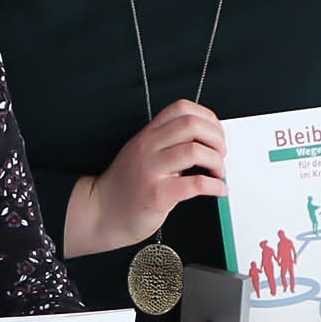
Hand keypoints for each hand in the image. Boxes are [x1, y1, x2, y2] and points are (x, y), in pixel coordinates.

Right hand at [64, 101, 225, 255]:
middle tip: (220, 154)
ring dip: (216, 162)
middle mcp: (148, 148)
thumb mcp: (141, 153)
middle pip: (191, 126)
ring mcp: (151, 170)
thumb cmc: (125, 187)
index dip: (206, 117)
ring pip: (195, 151)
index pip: (181, 108)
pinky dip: (215, 186)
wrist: (100, 212)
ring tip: (217, 173)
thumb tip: (205, 140)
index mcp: (148, 135)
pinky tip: (218, 190)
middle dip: (216, 138)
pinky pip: (195, 184)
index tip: (215, 133)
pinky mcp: (157, 195)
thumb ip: (166, 143)